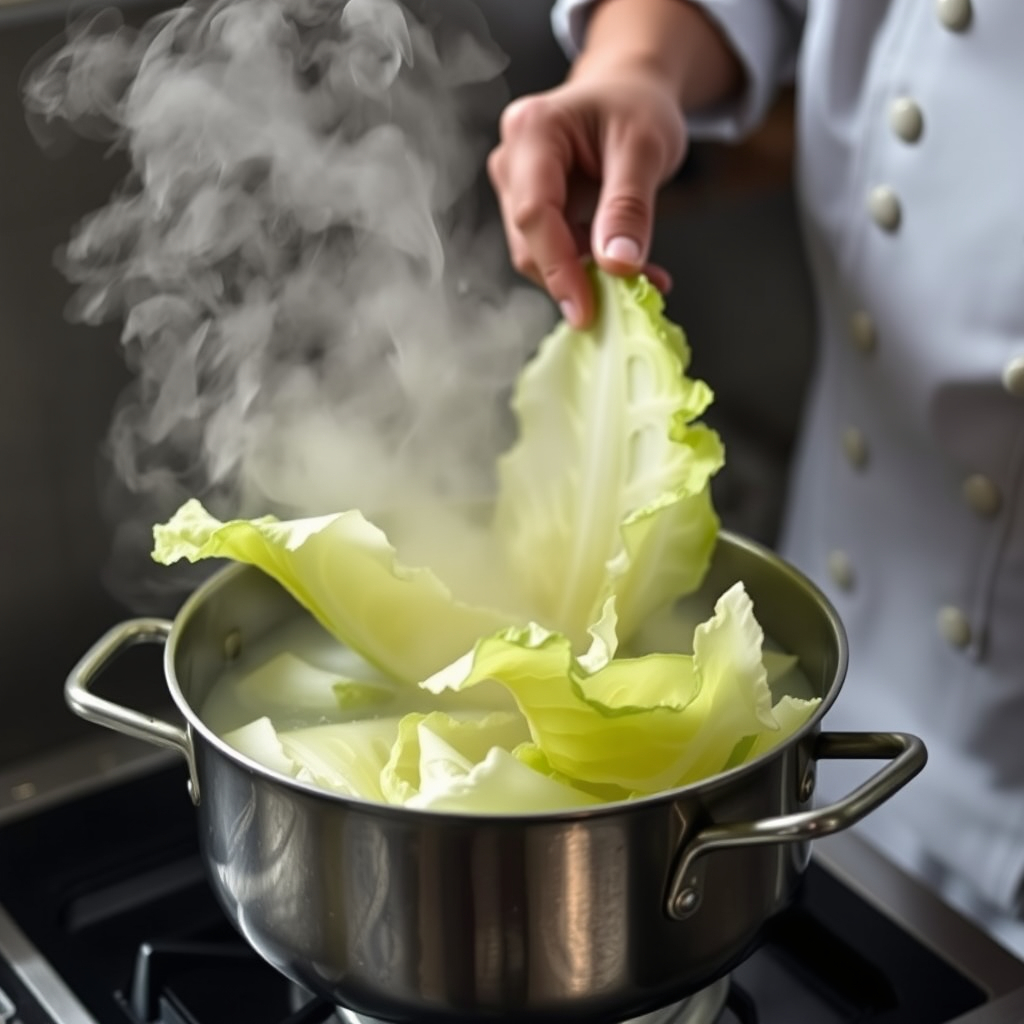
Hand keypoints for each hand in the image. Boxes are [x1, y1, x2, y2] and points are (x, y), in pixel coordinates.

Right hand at [487, 67, 687, 327]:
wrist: (630, 92)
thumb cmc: (637, 105)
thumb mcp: (646, 147)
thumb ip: (629, 206)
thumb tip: (618, 265)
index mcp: (532, 131)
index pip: (534, 213)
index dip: (558, 268)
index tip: (586, 309)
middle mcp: (512, 160)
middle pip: (529, 241)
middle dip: (573, 278)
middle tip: (625, 301)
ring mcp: (516, 188)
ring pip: (538, 254)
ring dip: (585, 278)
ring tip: (641, 280)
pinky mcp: (530, 211)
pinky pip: (553, 253)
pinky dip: (589, 270)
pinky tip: (627, 271)